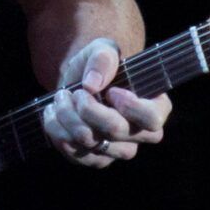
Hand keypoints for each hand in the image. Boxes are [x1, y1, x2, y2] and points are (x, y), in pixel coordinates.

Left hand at [42, 35, 172, 167]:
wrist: (79, 83)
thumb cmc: (100, 66)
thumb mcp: (103, 50)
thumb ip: (103, 58)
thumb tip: (91, 85)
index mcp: (156, 107)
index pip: (151, 119)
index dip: (130, 107)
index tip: (111, 91)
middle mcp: (141, 134)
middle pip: (116, 130)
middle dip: (87, 108)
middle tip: (74, 91)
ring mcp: (118, 150)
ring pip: (91, 143)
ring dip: (67, 118)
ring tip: (60, 98)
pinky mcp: (96, 159)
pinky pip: (74, 153)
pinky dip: (57, 131)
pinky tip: (53, 113)